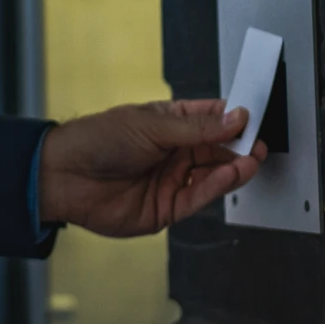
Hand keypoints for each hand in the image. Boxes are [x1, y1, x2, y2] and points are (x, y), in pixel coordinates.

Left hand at [38, 99, 265, 236]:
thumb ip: (197, 127)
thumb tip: (234, 116)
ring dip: (234, 167)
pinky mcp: (167, 208)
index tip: (255, 114)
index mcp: (167, 123)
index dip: (232, 117)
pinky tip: (230, 173)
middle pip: (217, 149)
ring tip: (252, 158)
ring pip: (213, 175)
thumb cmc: (97, 139)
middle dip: (240, 145)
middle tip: (259, 141)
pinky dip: (217, 186)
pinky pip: (199, 197)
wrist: (65, 176)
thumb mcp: (150, 125)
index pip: (209, 118)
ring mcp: (171, 180)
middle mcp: (173, 152)